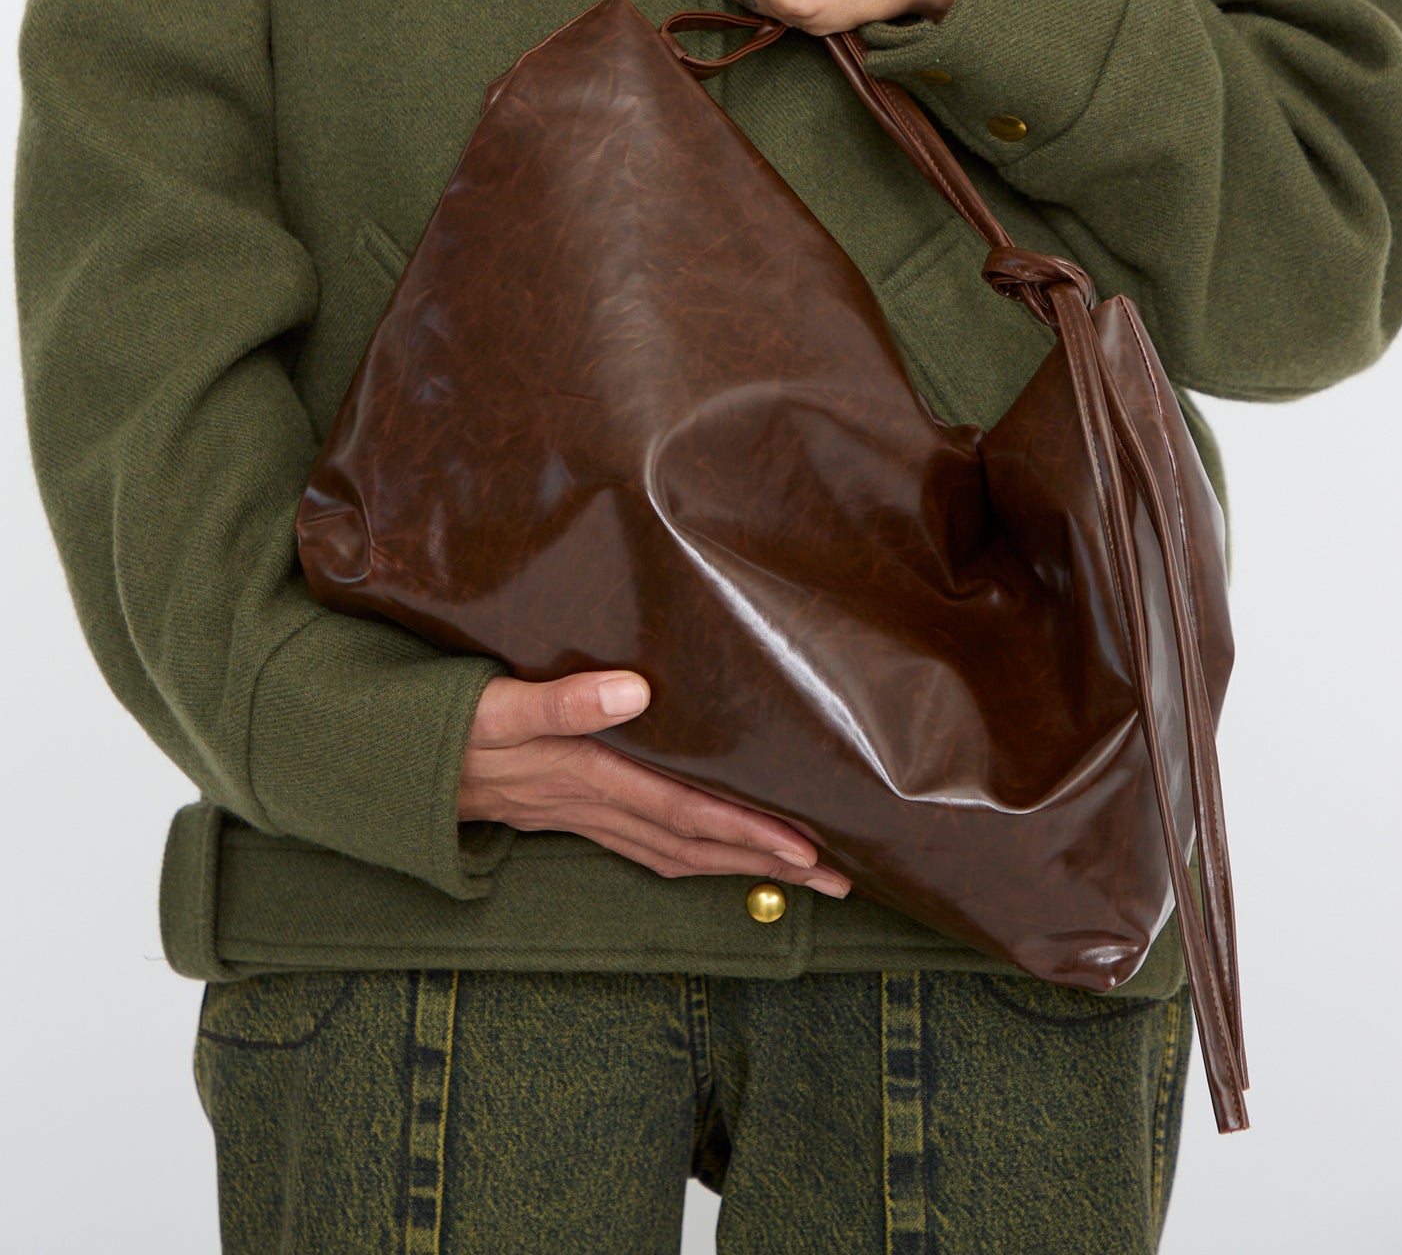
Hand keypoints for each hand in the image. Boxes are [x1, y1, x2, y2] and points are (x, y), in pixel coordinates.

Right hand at [459, 669, 851, 895]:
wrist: (390, 765)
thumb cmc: (446, 726)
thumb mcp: (498, 702)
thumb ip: (562, 700)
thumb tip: (633, 690)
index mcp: (588, 777)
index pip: (687, 812)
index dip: (750, 832)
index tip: (811, 849)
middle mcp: (594, 806)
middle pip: (696, 846)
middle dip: (769, 866)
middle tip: (841, 880)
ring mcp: (583, 816)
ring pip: (677, 852)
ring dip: (740, 866)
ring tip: (800, 875)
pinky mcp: (572, 812)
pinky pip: (648, 845)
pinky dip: (693, 853)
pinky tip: (716, 854)